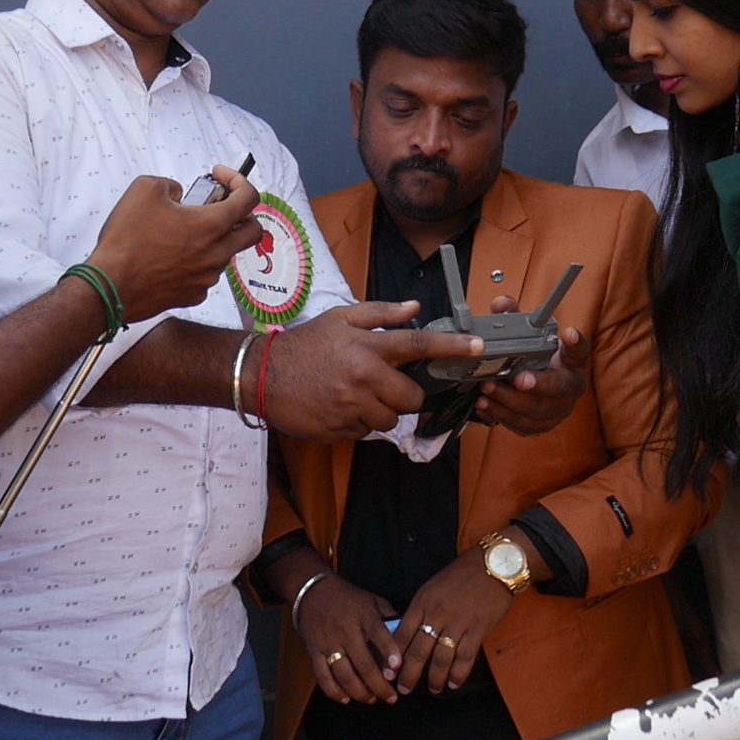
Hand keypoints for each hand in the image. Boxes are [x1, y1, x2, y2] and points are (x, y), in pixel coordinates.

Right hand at [88, 167, 262, 322]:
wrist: (110, 287)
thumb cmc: (127, 241)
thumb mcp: (144, 189)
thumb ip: (169, 184)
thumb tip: (177, 194)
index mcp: (212, 225)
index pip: (249, 198)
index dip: (239, 180)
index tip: (221, 176)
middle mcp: (217, 253)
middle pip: (253, 231)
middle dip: (243, 214)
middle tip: (220, 206)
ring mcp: (207, 277)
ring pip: (226, 253)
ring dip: (214, 239)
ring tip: (184, 230)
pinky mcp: (194, 294)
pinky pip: (205, 274)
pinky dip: (197, 261)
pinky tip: (173, 256)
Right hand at [261, 301, 483, 439]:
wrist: (262, 375)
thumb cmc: (304, 344)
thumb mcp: (340, 318)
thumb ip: (380, 313)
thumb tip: (414, 308)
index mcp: (368, 346)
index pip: (420, 344)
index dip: (452, 346)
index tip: (477, 347)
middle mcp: (365, 377)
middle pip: (411, 398)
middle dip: (404, 395)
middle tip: (384, 385)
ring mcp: (353, 406)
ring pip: (390, 420)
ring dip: (381, 411)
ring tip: (356, 395)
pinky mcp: (342, 429)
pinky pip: (367, 432)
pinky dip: (360, 422)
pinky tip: (341, 407)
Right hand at [295, 572, 404, 704]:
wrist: (312, 592)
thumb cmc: (349, 599)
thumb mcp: (373, 601)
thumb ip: (390, 619)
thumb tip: (406, 641)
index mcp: (364, 615)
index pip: (378, 633)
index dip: (389, 652)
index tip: (398, 668)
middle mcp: (346, 630)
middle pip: (363, 663)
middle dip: (379, 685)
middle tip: (391, 697)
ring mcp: (328, 642)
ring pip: (344, 674)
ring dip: (359, 691)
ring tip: (372, 699)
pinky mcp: (314, 651)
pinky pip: (322, 676)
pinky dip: (333, 691)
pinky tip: (346, 698)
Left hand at [391, 546, 515, 695]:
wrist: (492, 564)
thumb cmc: (461, 574)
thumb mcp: (432, 586)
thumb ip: (421, 609)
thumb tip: (409, 633)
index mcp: (422, 602)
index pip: (402, 634)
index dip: (393, 656)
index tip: (388, 672)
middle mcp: (436, 614)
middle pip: (417, 651)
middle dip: (408, 674)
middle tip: (403, 689)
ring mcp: (457, 623)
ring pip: (440, 658)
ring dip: (434, 678)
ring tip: (432, 689)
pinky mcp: (477, 629)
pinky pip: (464, 657)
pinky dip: (458, 674)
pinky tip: (453, 683)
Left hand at [470, 296, 589, 434]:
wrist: (533, 391)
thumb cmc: (532, 360)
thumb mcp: (526, 338)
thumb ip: (513, 318)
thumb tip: (500, 305)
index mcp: (571, 363)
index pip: (580, 351)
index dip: (575, 343)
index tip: (568, 332)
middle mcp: (569, 389)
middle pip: (558, 388)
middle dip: (536, 384)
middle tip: (515, 378)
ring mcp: (555, 412)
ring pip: (536, 412)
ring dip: (509, 402)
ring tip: (487, 389)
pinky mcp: (537, 427)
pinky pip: (520, 425)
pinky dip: (500, 416)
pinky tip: (483, 406)